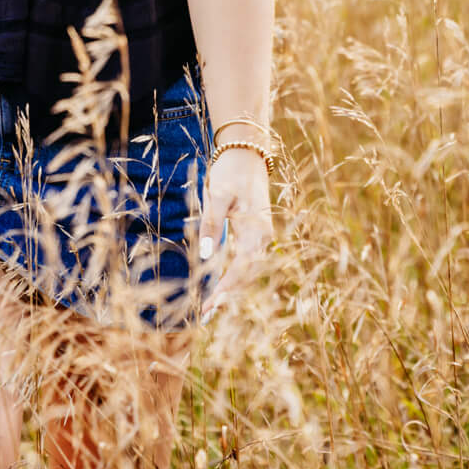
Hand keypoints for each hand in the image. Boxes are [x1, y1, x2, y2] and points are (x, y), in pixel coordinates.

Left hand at [195, 147, 272, 320]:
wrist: (247, 153)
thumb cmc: (232, 172)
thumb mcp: (219, 196)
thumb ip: (212, 224)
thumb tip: (206, 255)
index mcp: (258, 230)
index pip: (243, 266)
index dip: (228, 286)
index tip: (213, 302)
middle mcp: (263, 237)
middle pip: (247, 275)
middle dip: (228, 296)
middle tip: (205, 314)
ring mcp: (261, 237)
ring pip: (248, 272)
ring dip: (230, 290)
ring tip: (210, 309)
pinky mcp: (254, 235)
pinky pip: (245, 262)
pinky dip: (233, 277)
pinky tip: (218, 288)